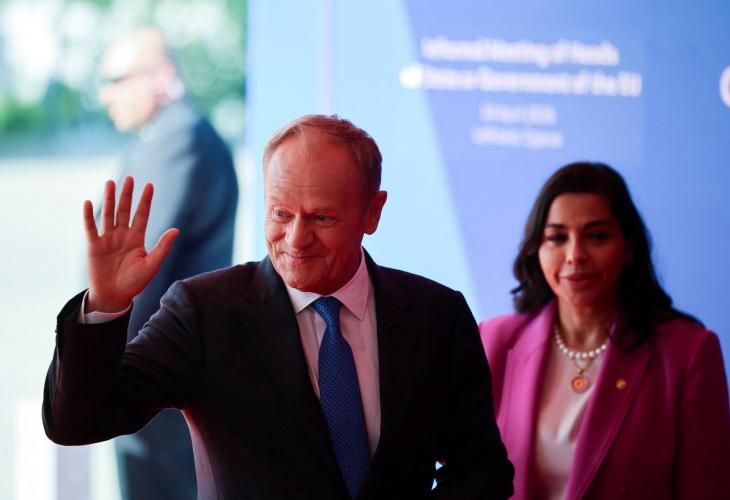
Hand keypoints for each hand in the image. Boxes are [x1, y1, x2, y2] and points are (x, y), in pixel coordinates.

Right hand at [83, 176, 178, 311]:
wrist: (115, 296)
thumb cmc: (135, 282)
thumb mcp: (152, 264)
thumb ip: (163, 247)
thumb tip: (176, 230)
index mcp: (137, 238)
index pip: (142, 215)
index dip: (145, 200)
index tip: (149, 185)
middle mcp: (122, 235)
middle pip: (125, 210)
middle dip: (127, 194)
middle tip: (130, 178)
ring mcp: (108, 239)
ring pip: (109, 214)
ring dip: (109, 199)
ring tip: (111, 183)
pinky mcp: (94, 246)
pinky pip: (91, 228)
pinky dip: (89, 216)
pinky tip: (89, 202)